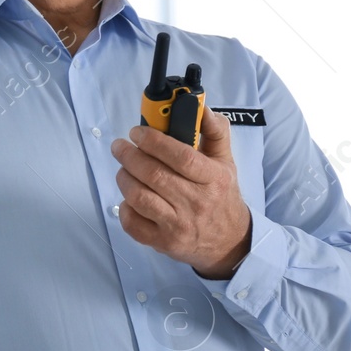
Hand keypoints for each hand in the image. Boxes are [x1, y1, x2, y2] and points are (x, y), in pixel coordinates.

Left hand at [111, 107, 252, 279]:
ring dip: (124, 178)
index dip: (154, 141)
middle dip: (130, 156)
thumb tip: (201, 107)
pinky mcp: (164, 243)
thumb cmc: (222, 195)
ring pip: (140, 197)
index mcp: (213, 178)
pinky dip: (124, 208)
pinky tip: (129, 197)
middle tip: (120, 146)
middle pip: (154, 175)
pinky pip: (133, 224)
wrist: (229, 241)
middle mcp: (196, 202)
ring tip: (124, 168)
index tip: (137, 132)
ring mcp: (178, 226)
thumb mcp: (226, 162)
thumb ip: (215, 131)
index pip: (181, 157)